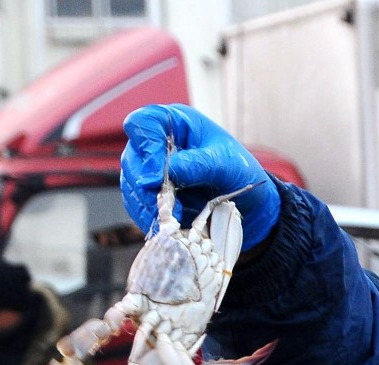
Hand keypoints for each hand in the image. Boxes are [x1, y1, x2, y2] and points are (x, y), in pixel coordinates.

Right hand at [121, 104, 280, 248]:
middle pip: (132, 159)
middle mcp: (157, 143)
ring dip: (147, 207)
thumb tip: (164, 172)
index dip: (146, 148)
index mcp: (175, 123)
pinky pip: (138, 207)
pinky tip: (168, 227)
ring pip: (132, 186)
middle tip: (168, 206)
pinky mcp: (151, 195)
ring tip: (173, 220)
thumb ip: (197, 164)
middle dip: (146, 186)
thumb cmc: (239, 172)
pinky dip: (150, 219)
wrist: (246, 202)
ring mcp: (151, 170)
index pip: (143, 124)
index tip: (158, 177)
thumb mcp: (226, 164)